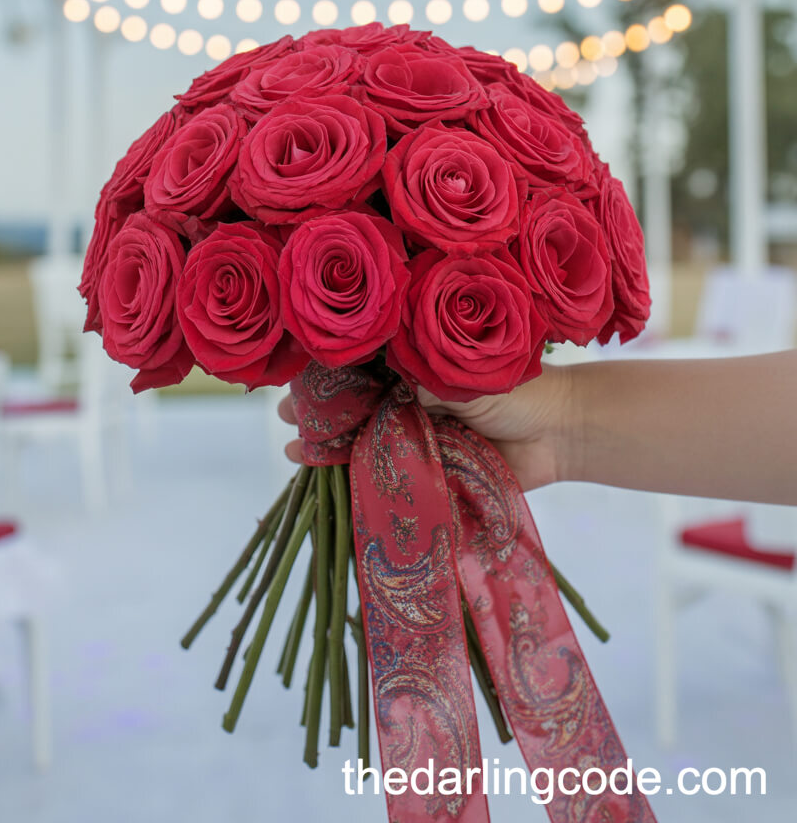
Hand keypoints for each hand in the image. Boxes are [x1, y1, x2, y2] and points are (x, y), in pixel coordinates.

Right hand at [277, 362, 572, 491]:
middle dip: (319, 413)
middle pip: (355, 406)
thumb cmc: (516, 387)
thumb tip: (377, 384)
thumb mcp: (461, 371)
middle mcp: (411, 401)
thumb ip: (421, 379)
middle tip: (286, 417)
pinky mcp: (431, 473)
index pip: (363, 367)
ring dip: (330, 448)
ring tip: (295, 451)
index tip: (298, 379)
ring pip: (365, 443)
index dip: (330, 374)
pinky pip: (391, 479)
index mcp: (418, 368)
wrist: (561, 432)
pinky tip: (329, 482)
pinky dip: (360, 482)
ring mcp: (418, 437)